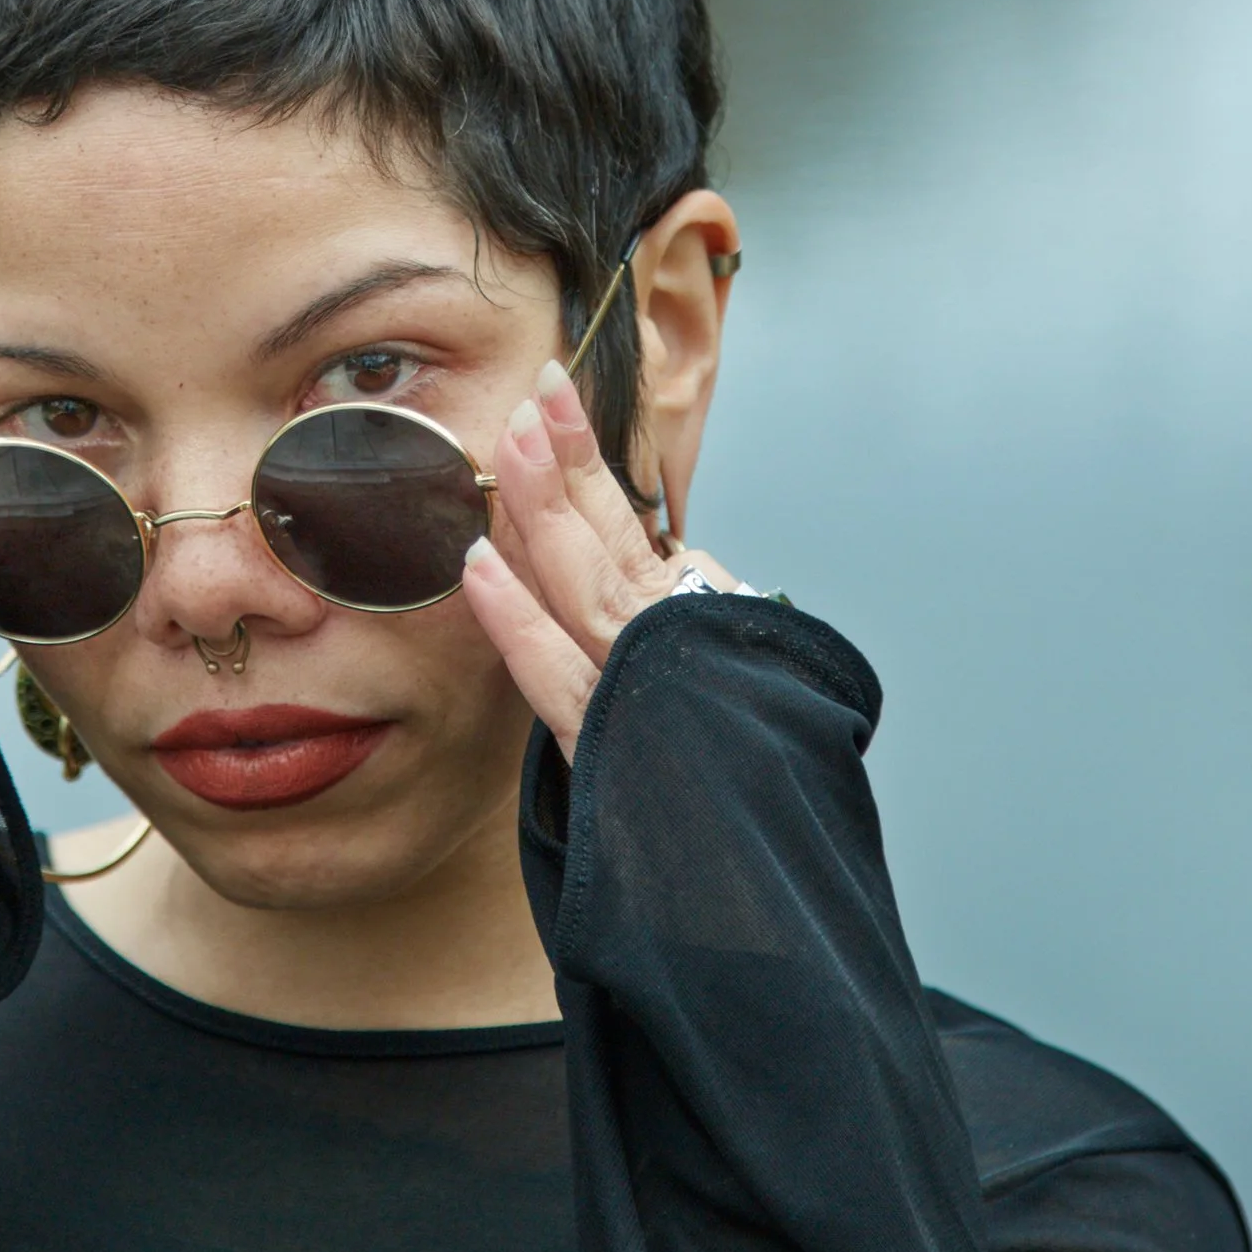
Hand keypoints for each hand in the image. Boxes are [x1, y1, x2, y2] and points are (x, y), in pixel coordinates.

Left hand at [459, 360, 733, 760]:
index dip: (587, 461)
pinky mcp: (610, 752)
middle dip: (566, 463)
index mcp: (697, 618)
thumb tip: (669, 562)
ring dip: (544, 513)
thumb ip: (696, 611)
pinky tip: (478, 569)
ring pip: (585, 587)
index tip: (552, 401)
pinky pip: (555, 677)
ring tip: (510, 445)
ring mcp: (639, 694)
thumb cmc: (755, 760)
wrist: (773, 859)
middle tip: (535, 392)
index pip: (629, 526)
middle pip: (607, 541)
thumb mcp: (736, 669)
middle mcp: (670, 646)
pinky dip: (516, 621)